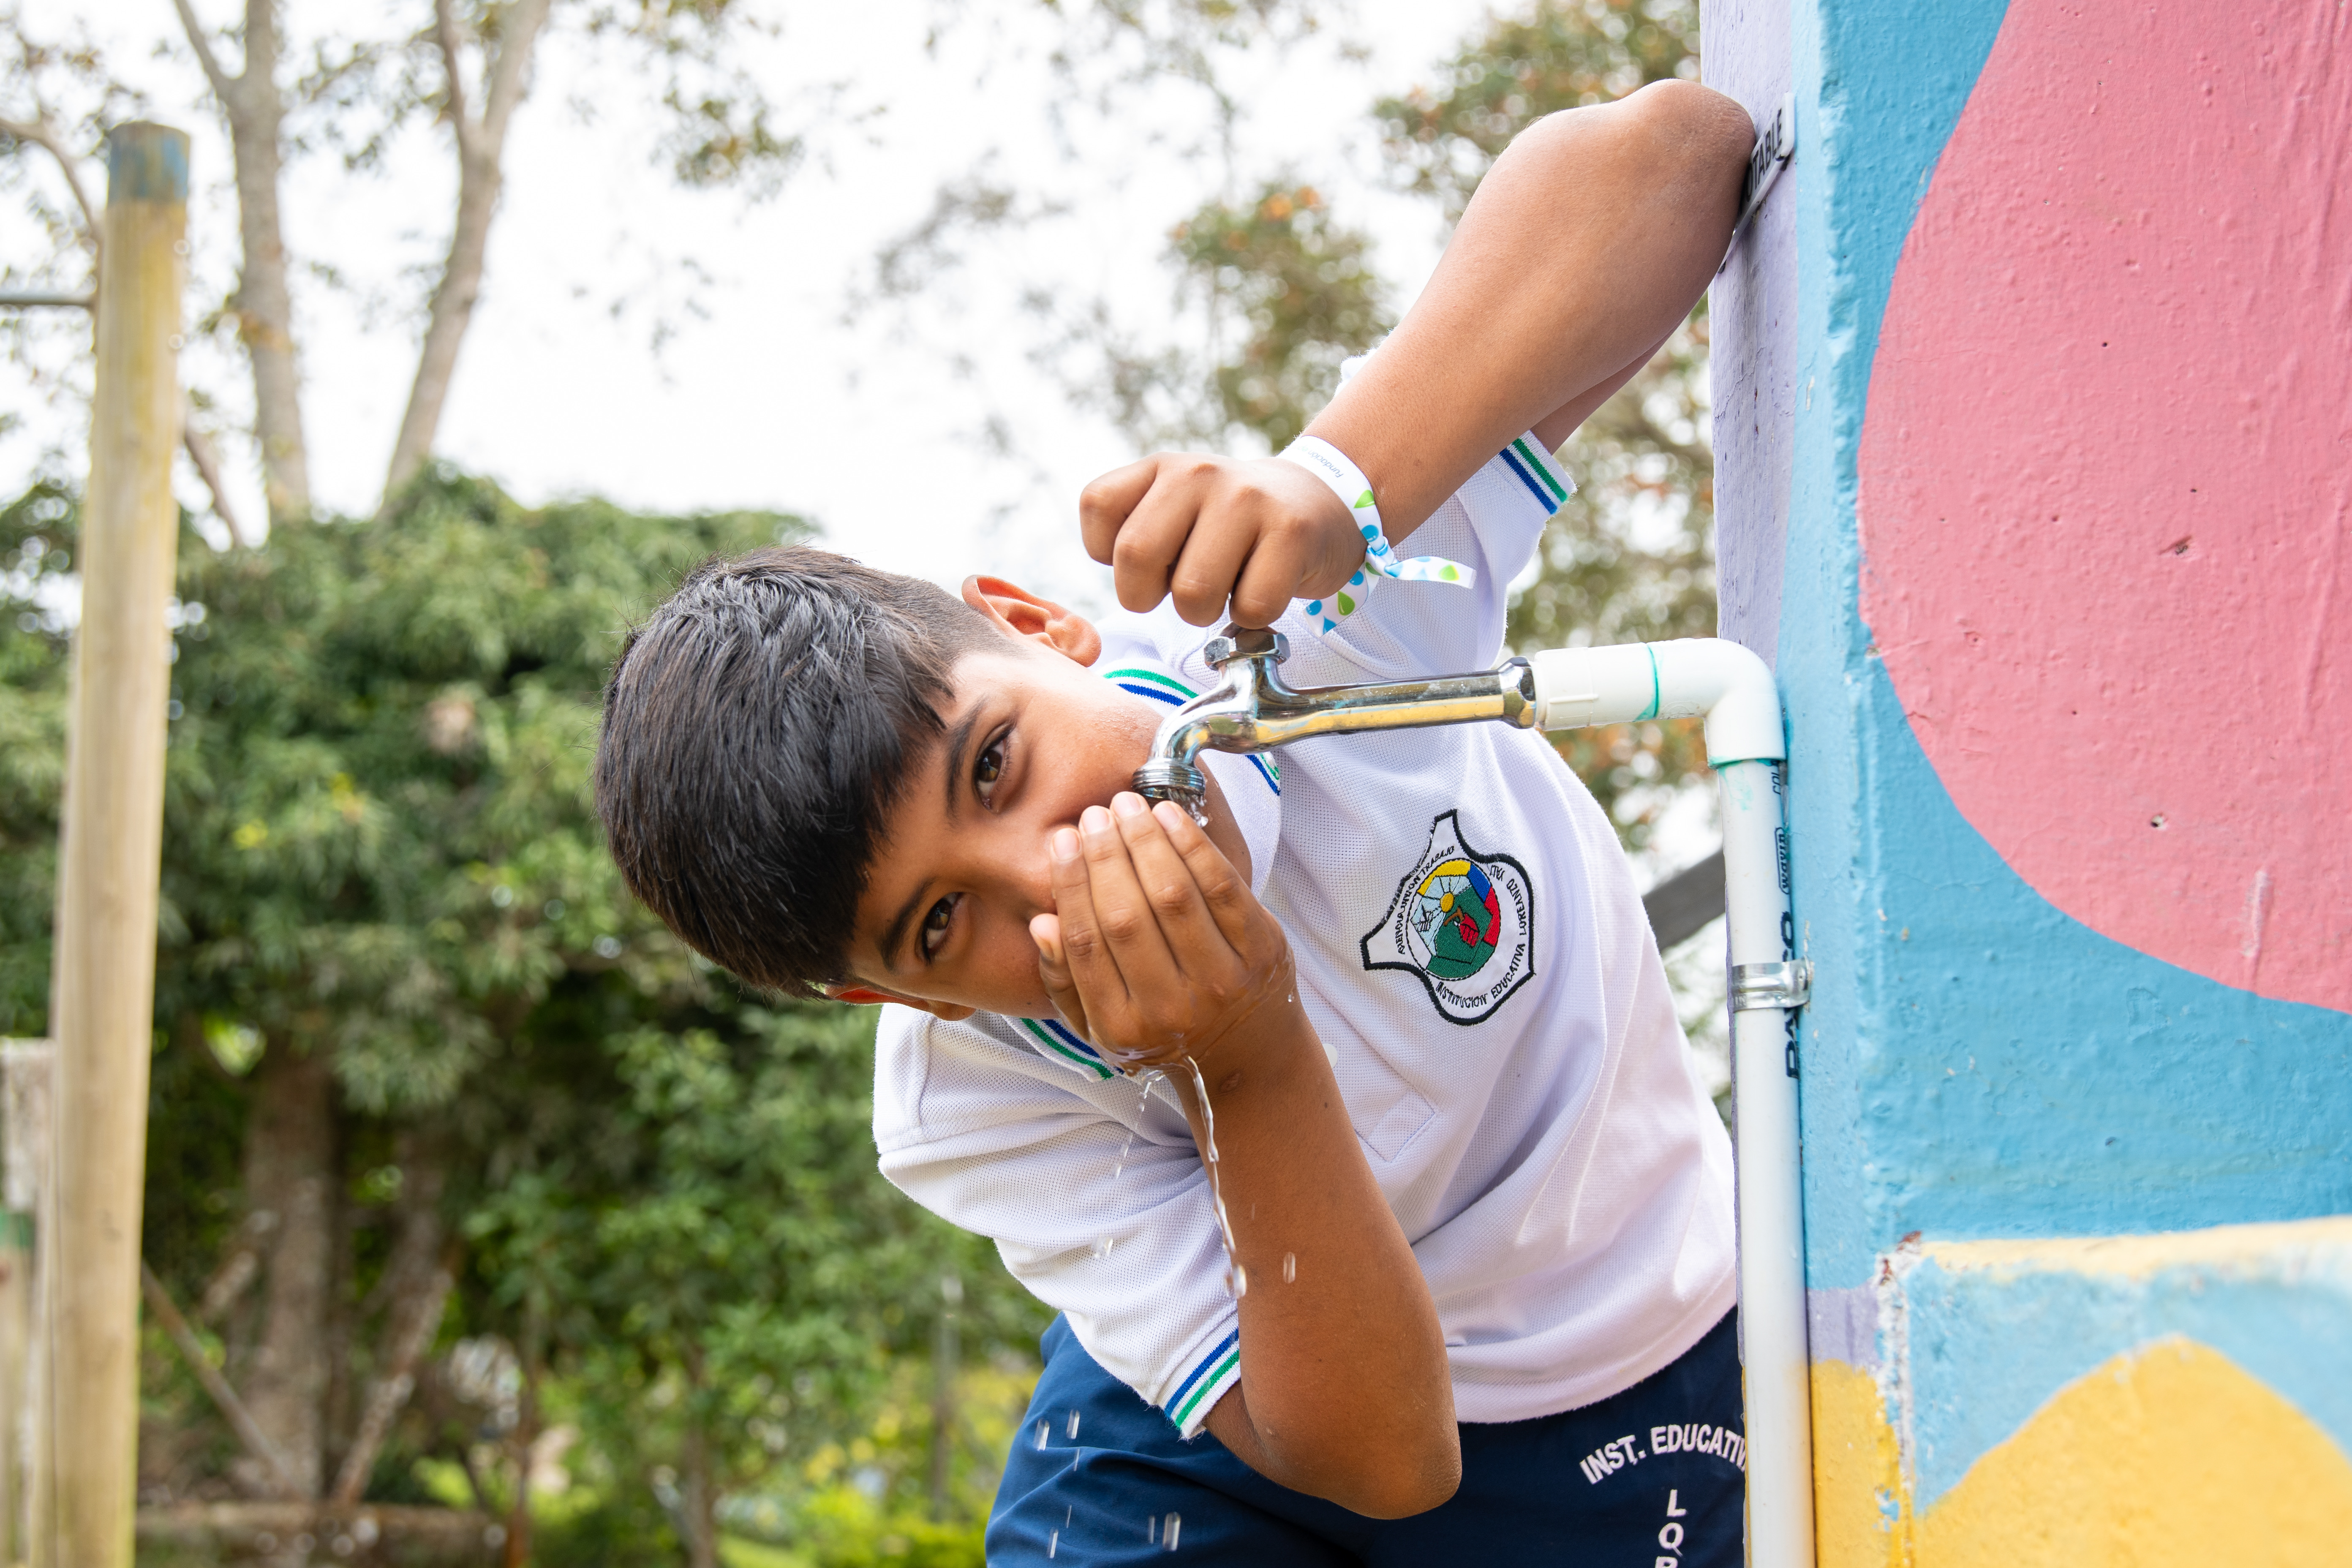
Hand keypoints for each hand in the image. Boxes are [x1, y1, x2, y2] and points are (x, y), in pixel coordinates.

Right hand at [1030, 793, 1292, 1070]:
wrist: (1247, 1058)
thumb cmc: (1164, 1034)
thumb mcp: (1102, 1028)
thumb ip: (1066, 980)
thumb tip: (1043, 922)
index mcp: (1124, 1029)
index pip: (1085, 944)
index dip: (1070, 886)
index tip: (1062, 842)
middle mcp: (1173, 1009)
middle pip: (1127, 915)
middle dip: (1106, 856)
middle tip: (1094, 816)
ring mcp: (1223, 980)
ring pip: (1174, 894)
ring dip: (1147, 841)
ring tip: (1128, 806)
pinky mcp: (1262, 951)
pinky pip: (1223, 886)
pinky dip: (1194, 845)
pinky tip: (1171, 816)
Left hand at [1078, 453, 1365, 627]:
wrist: (1316, 505)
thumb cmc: (1230, 528)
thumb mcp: (1174, 510)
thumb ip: (1134, 534)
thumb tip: (1127, 585)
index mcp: (1160, 467)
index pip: (1097, 507)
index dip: (1112, 555)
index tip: (1151, 559)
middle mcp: (1198, 472)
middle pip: (1136, 557)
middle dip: (1149, 596)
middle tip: (1180, 589)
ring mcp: (1247, 498)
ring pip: (1193, 594)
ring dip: (1206, 612)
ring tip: (1228, 584)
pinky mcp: (1292, 531)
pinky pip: (1251, 606)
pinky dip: (1253, 616)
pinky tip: (1264, 584)